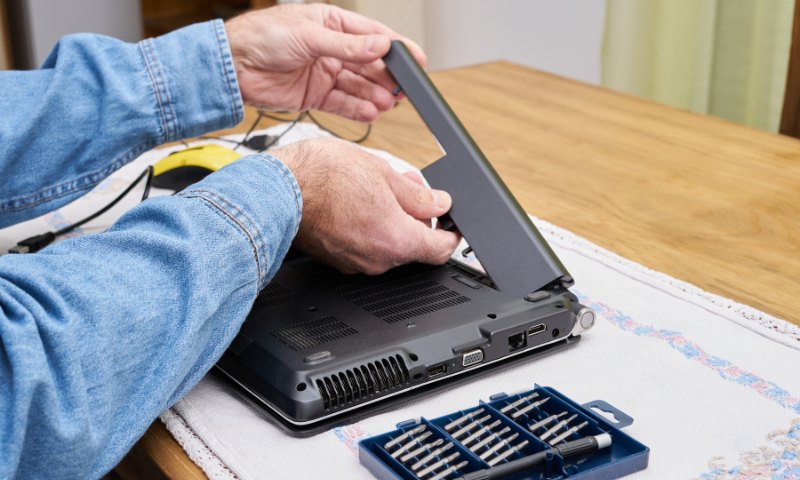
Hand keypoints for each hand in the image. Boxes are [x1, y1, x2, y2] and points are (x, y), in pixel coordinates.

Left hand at [225, 4, 425, 121]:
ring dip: (374, 96)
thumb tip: (380, 45)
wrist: (231, 66)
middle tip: (402, 90)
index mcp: (332, 25)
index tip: (417, 61)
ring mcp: (324, 73)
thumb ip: (347, 46)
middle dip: (387, 78)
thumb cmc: (261, 37)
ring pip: (358, 86)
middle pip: (369, 65)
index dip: (396, 49)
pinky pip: (342, 103)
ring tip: (387, 104)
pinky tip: (370, 113)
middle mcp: (331, 49)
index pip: (372, 36)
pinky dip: (356, 109)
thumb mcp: (309, 36)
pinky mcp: (314, 96)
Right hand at [273, 138, 459, 274]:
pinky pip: (364, 248)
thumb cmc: (323, 178)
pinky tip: (356, 204)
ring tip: (376, 189)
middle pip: (413, 246)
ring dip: (391, 222)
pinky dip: (369, 230)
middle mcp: (378, 260)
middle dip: (416, 219)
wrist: (276, 191)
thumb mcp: (383, 173)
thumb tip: (439, 202)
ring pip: (387, 245)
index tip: (453, 223)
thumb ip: (418, 194)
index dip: (452, 234)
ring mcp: (355, 263)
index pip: (441, 249)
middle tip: (408, 188)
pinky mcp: (336, 260)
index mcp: (396, 240)